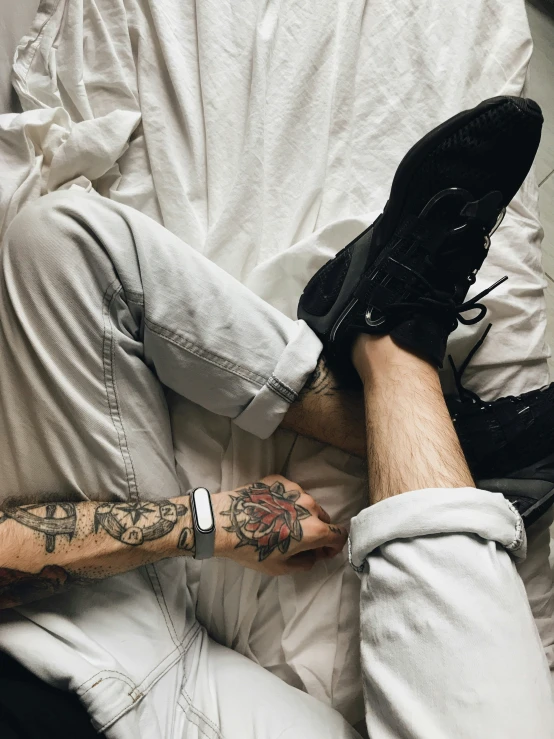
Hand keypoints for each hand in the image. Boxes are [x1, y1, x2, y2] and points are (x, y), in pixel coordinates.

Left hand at [212, 475, 347, 575]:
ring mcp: (295, 489)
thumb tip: (313, 556)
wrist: (225, 522)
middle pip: (324, 518)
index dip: (334, 546)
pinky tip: (271, 510)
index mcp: (313, 529)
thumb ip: (304, 563)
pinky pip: (291, 493)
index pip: (339, 534)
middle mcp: (309, 506)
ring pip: (307, 504)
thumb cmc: (251, 548)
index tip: (321, 552)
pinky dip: (287, 502)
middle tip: (299, 541)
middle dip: (317, 531)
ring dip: (301, 515)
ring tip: (281, 524)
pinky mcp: (280, 480)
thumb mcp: (280, 567)